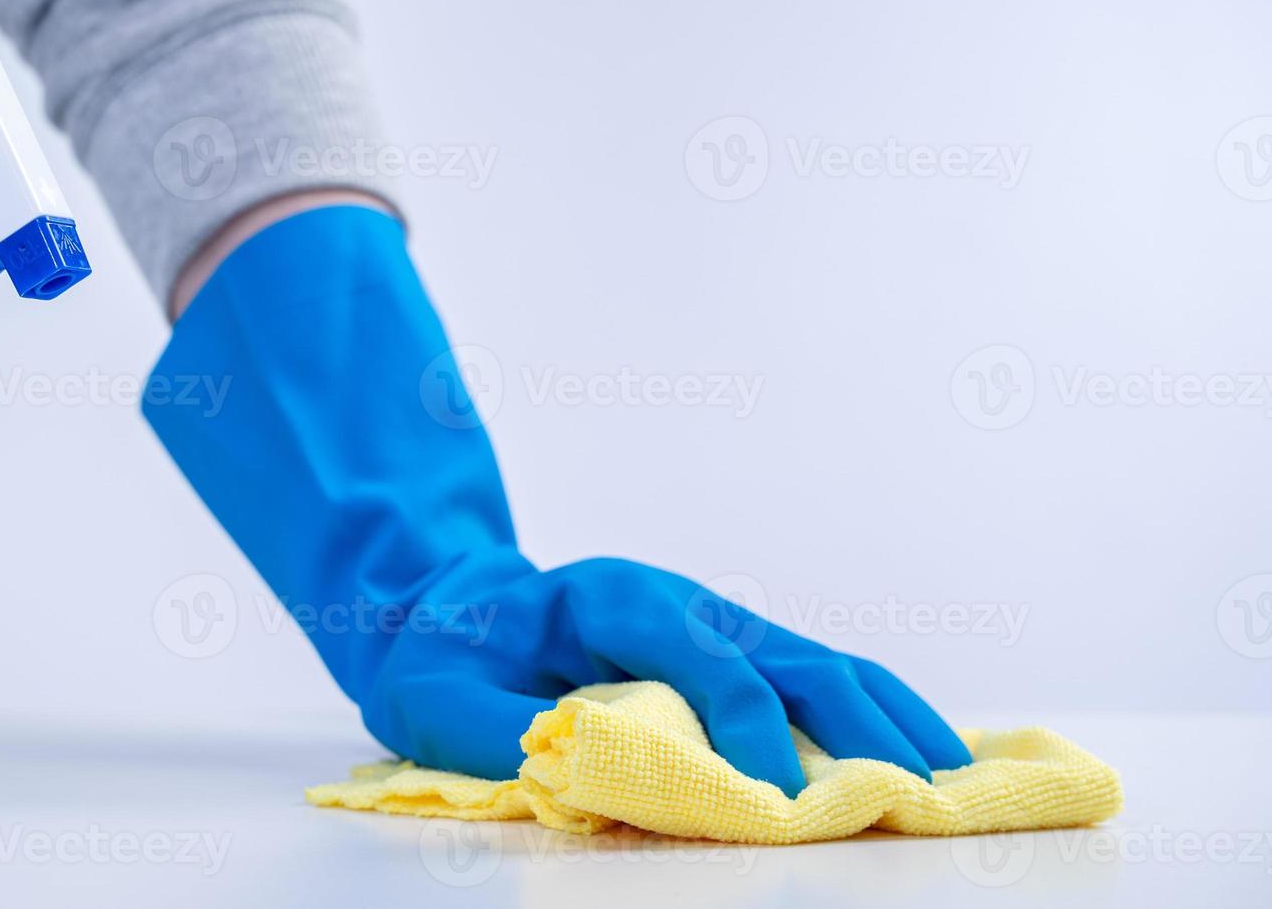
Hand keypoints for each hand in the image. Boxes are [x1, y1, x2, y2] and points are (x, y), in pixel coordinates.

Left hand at [370, 555, 971, 792]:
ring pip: (826, 664)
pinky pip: (817, 678)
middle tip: (913, 797)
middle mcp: (683, 600)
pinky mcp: (731, 649)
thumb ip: (511, 740)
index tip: (784, 801)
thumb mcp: (446, 701)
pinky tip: (922, 752)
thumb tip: (587, 781)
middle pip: (795, 657)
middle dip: (859, 729)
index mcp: (616, 597)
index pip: (710, 663)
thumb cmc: (446, 660)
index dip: (755, 732)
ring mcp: (716, 620)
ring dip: (892, 720)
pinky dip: (876, 714)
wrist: (449, 613)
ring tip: (953, 779)